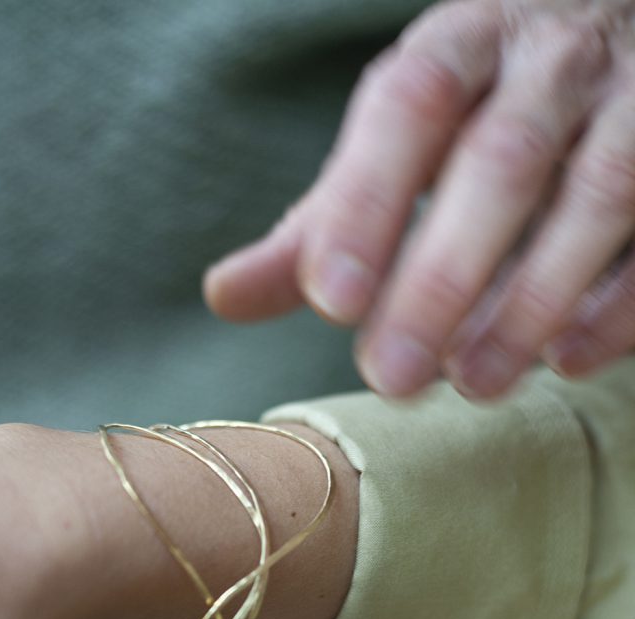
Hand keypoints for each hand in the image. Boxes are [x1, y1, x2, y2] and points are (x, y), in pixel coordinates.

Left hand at [205, 0, 634, 397]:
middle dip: (443, 275)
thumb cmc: (481, 110)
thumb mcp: (396, 148)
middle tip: (392, 380)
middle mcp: (550, 59)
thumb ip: (325, 222)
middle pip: (501, 161)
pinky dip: (623, 303)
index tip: (327, 304)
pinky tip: (568, 364)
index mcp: (459, 45)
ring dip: (534, 298)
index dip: (366, 202)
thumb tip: (223, 297)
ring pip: (598, 193)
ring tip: (476, 385)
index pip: (406, 108)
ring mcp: (634, 98)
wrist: (611, 34)